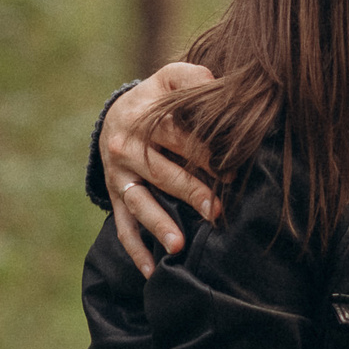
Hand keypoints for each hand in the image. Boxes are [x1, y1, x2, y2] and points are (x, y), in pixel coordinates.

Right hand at [103, 61, 217, 273]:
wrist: (115, 116)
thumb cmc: (156, 99)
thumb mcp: (168, 78)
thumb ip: (190, 77)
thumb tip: (215, 83)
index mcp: (144, 120)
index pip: (178, 137)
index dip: (206, 154)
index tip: (233, 171)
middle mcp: (126, 150)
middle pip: (162, 174)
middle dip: (191, 193)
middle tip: (217, 212)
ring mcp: (119, 178)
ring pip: (139, 204)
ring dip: (159, 225)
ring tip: (179, 246)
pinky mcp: (115, 198)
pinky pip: (123, 228)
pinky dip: (136, 251)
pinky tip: (152, 271)